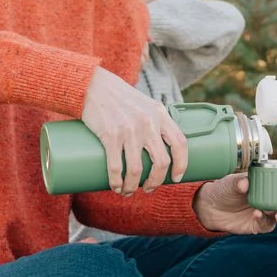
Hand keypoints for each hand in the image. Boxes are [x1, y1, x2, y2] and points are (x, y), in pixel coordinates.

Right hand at [80, 68, 188, 194]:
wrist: (95, 86)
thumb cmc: (121, 99)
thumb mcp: (145, 105)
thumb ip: (155, 122)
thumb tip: (161, 149)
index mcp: (160, 114)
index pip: (180, 143)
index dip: (182, 164)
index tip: (176, 178)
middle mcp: (148, 122)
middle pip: (161, 162)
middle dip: (156, 182)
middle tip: (149, 188)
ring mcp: (129, 129)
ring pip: (136, 169)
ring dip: (133, 187)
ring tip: (128, 191)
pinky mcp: (110, 135)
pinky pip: (116, 167)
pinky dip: (116, 182)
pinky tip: (116, 187)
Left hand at [193, 171, 276, 234]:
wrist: (212, 207)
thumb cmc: (225, 187)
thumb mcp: (230, 181)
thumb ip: (237, 181)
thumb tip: (245, 183)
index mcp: (274, 178)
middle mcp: (276, 195)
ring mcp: (270, 211)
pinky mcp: (261, 225)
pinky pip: (269, 224)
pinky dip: (265, 219)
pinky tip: (257, 214)